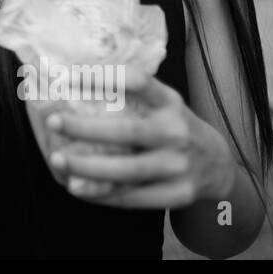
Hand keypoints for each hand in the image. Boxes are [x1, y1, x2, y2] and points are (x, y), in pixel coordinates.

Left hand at [44, 69, 235, 208]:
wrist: (219, 166)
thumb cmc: (175, 127)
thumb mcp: (165, 104)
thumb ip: (133, 97)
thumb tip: (74, 82)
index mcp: (170, 103)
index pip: (139, 82)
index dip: (105, 77)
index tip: (69, 77)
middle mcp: (176, 132)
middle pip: (128, 131)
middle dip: (87, 128)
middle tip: (54, 121)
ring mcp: (179, 166)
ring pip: (128, 170)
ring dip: (89, 167)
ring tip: (58, 160)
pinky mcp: (177, 194)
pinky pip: (134, 197)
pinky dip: (103, 194)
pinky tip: (78, 188)